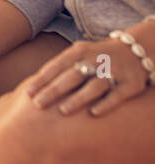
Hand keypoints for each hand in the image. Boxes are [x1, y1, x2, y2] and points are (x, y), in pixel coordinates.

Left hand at [22, 38, 149, 116]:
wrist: (134, 50)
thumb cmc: (95, 58)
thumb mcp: (77, 56)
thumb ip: (59, 68)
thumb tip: (32, 87)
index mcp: (79, 51)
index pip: (57, 66)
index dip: (42, 80)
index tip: (28, 93)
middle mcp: (96, 59)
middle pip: (72, 76)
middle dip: (54, 90)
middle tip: (38, 105)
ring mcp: (115, 70)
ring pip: (94, 86)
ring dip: (78, 98)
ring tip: (62, 111)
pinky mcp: (132, 83)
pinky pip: (118, 95)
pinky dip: (106, 103)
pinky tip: (93, 113)